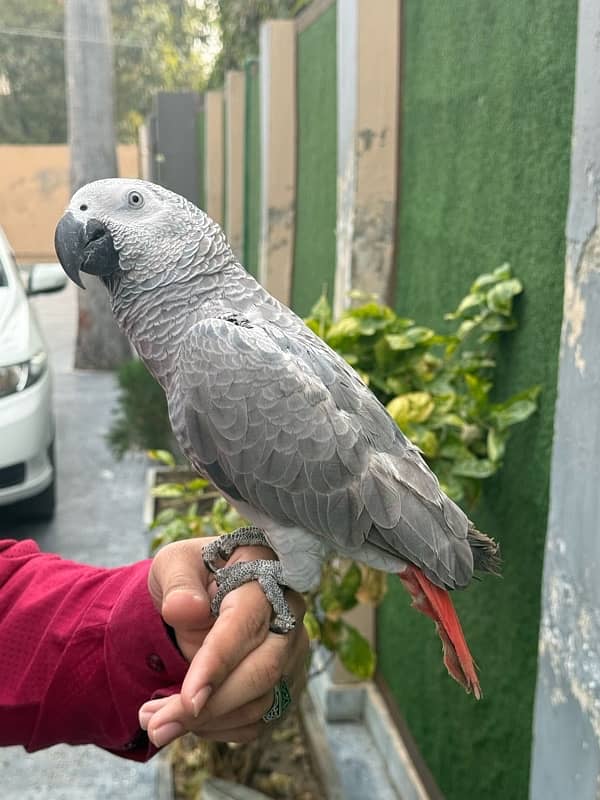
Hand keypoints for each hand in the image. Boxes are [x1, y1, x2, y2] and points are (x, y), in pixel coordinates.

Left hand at [143, 537, 308, 747]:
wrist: (202, 596)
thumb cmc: (191, 575)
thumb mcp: (174, 565)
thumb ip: (178, 583)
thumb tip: (187, 609)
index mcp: (263, 574)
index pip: (247, 622)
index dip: (219, 662)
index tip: (189, 698)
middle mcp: (289, 613)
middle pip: (264, 670)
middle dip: (212, 705)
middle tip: (158, 725)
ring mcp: (292, 651)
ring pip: (261, 702)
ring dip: (207, 722)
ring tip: (157, 720)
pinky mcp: (286, 683)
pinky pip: (258, 721)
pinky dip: (218, 728)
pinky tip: (186, 719)